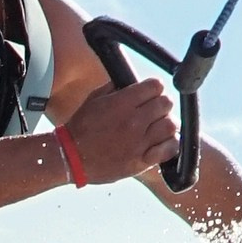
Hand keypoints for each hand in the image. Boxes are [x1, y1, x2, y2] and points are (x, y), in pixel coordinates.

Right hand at [64, 80, 179, 184]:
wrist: (71, 158)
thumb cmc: (81, 128)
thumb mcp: (94, 99)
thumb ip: (115, 87)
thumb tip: (131, 82)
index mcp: (122, 103)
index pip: (155, 86)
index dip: (154, 88)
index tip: (151, 93)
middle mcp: (134, 121)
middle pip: (165, 104)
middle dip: (161, 105)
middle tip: (154, 111)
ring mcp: (139, 142)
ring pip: (170, 125)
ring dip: (167, 124)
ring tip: (159, 127)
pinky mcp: (141, 161)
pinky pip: (169, 149)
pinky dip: (170, 145)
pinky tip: (162, 143)